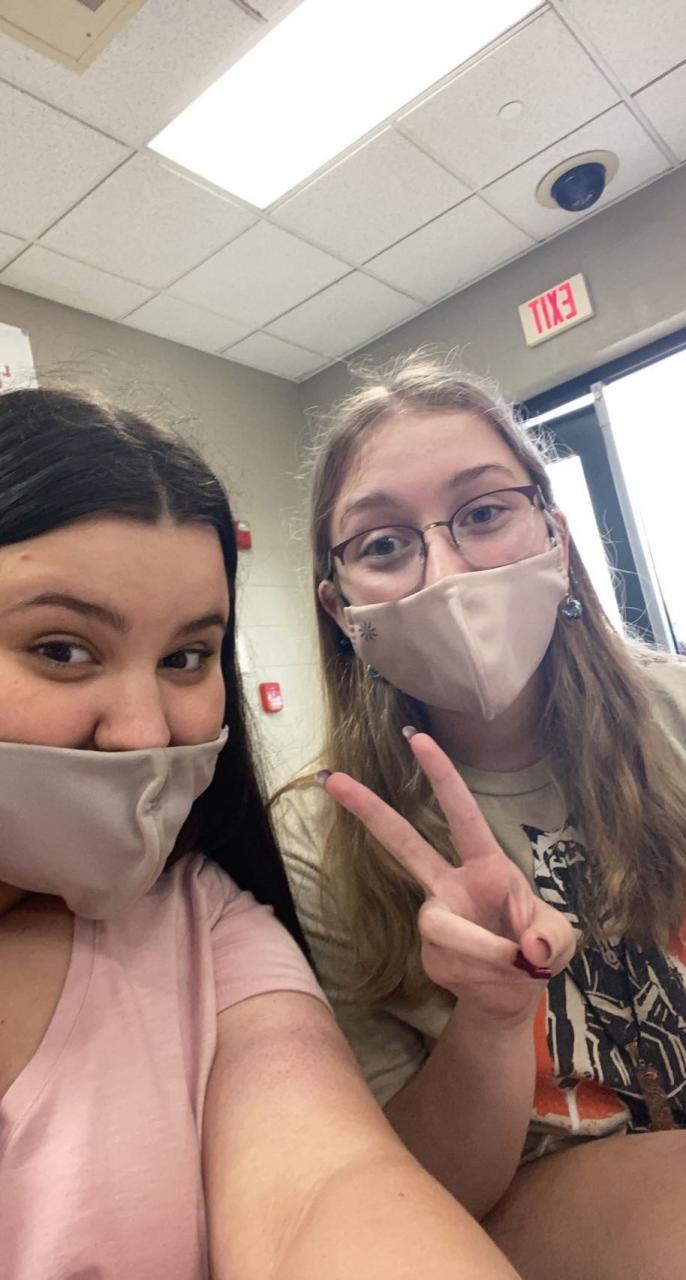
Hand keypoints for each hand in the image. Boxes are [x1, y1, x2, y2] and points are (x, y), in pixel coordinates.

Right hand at [319, 731, 576, 1022]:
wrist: (513, 997)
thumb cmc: (537, 950)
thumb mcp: (561, 940)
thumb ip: (552, 937)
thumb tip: (527, 946)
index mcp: (487, 865)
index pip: (462, 813)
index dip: (442, 776)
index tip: (418, 737)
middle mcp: (452, 884)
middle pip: (402, 842)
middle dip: (369, 810)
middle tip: (333, 778)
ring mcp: (436, 916)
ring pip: (441, 928)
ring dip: (484, 951)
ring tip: (517, 967)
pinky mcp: (428, 953)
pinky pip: (453, 964)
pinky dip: (486, 977)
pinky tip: (497, 982)